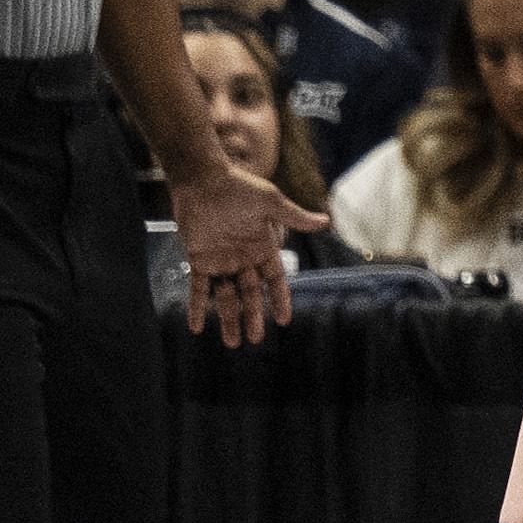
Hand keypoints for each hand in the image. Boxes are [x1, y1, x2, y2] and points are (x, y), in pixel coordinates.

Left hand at [167, 164, 318, 344]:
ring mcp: (221, 260)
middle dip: (254, 316)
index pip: (275, 279)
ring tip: (232, 342)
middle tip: (254, 339)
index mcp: (263, 246)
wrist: (202, 179)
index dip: (279, 299)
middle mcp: (243, 257)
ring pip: (226, 296)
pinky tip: (196, 326)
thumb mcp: (270, 202)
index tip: (284, 319)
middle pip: (251, 293)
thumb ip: (294, 216)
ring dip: (228, 318)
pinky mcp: (199, 259)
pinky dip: (197, 307)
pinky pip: (199, 288)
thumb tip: (326, 221)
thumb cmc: (238, 186)